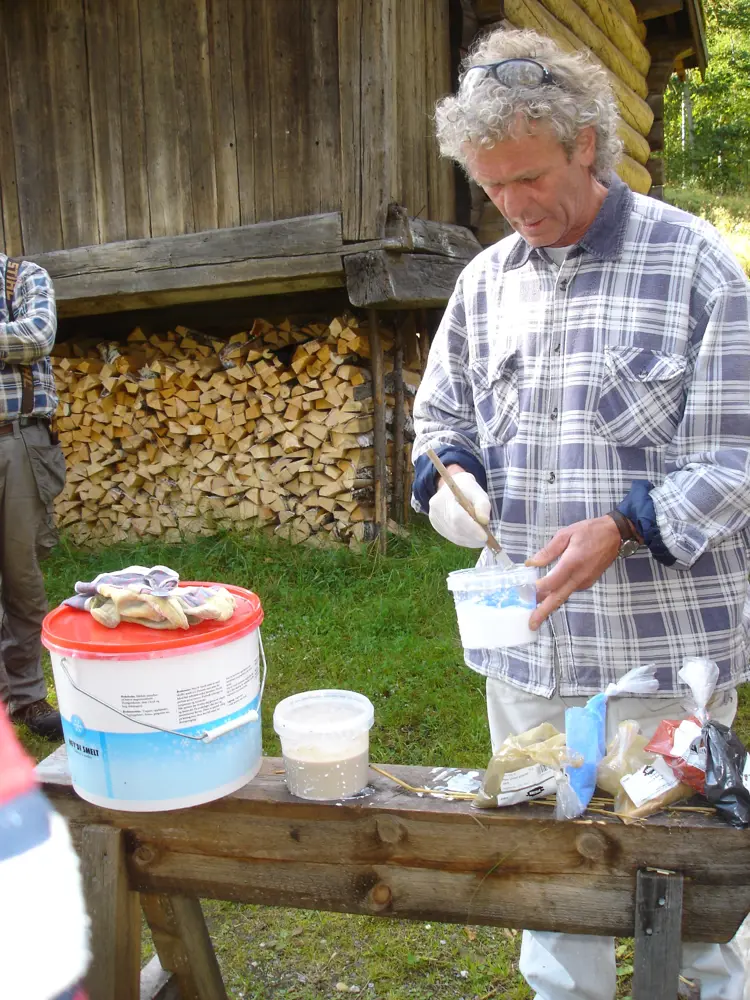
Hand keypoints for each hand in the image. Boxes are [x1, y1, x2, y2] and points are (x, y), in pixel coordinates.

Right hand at [428, 469, 491, 547]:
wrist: (452, 487)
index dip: (471, 529)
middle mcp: (436, 509)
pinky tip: (472, 539)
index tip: (485, 536)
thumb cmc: (467, 490)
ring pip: (453, 535)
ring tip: (481, 540)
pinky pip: (451, 537)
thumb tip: (485, 521)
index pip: (457, 517)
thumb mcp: (478, 493)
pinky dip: (464, 540)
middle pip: (455, 528)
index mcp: (445, 497)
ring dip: (469, 541)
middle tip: (486, 540)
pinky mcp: (436, 526)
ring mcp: (434, 518)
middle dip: (472, 536)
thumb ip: (483, 505)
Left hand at [525, 515, 620, 629]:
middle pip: (558, 597)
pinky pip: (569, 590)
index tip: (525, 593)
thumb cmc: (590, 531)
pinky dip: (557, 594)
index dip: (538, 589)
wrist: (615, 534)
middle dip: (543, 611)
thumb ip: (548, 551)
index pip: (552, 582)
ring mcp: (585, 582)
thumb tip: (532, 563)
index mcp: (572, 562)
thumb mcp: (566, 534)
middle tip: (531, 624)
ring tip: (532, 611)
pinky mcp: (587, 582)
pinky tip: (546, 595)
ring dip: (548, 604)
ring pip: (563, 596)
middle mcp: (579, 577)